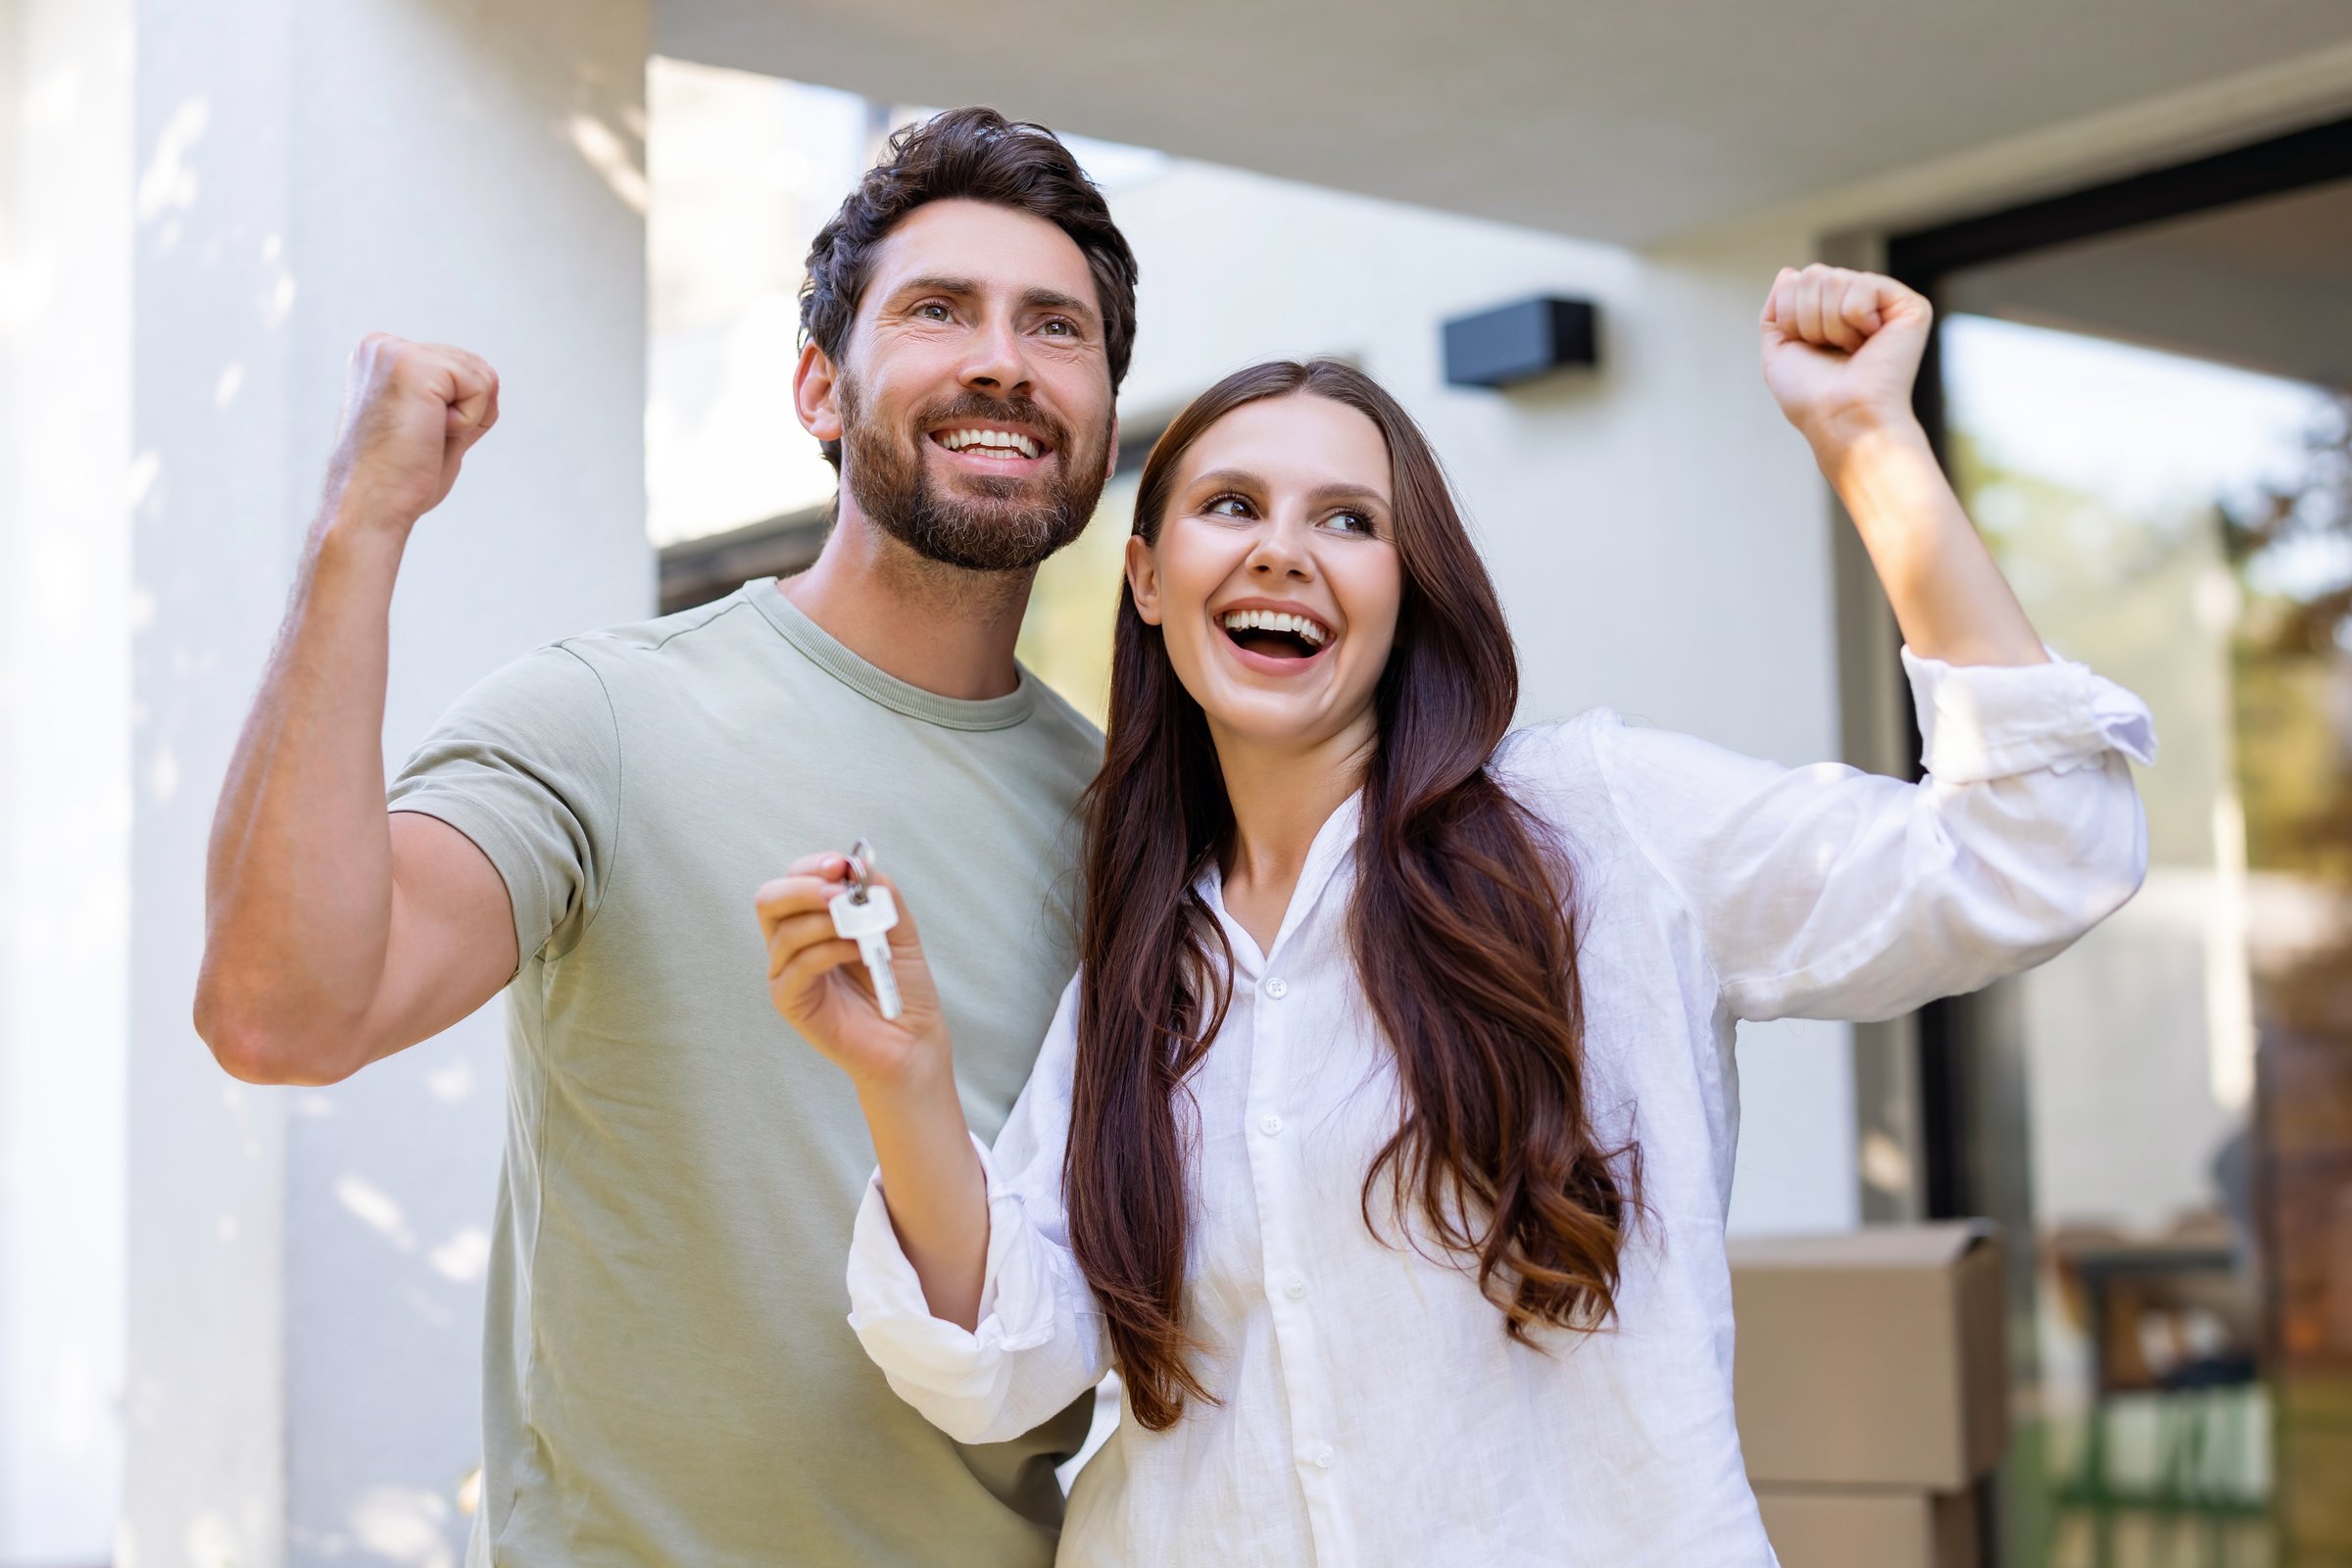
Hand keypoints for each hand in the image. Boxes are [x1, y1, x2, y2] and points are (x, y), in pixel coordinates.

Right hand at [320, 334, 500, 534]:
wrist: (371, 506)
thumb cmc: (400, 478)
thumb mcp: (428, 424)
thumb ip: (452, 397)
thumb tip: (490, 380)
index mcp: (382, 356)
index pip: (458, 369)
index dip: (459, 412)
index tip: (416, 435)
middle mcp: (382, 345)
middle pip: (475, 367)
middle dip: (466, 413)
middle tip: (421, 440)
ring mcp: (395, 351)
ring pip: (483, 376)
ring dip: (467, 419)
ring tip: (422, 436)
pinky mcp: (413, 364)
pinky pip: (481, 387)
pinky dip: (468, 421)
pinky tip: (428, 433)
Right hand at [756, 853, 951, 1096]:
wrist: (911, 1038)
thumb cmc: (901, 986)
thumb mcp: (898, 929)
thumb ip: (881, 897)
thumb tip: (860, 866)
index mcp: (812, 921)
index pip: (793, 880)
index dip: (812, 867)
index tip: (841, 866)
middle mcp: (792, 943)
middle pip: (769, 899)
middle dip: (804, 888)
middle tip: (839, 894)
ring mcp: (787, 972)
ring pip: (785, 931)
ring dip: (826, 922)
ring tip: (861, 930)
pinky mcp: (790, 1000)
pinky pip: (798, 965)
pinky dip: (828, 951)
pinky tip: (857, 953)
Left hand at [1759, 266, 1930, 449]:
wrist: (1841, 417)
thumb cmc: (1811, 396)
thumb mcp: (1779, 350)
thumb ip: (1777, 309)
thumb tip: (1788, 272)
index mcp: (1830, 314)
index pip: (1796, 281)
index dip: (1789, 316)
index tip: (1807, 348)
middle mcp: (1859, 304)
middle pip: (1813, 274)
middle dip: (1807, 318)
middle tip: (1829, 351)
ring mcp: (1885, 303)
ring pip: (1835, 278)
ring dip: (1829, 324)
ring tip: (1850, 350)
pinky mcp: (1910, 305)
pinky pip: (1862, 285)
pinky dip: (1854, 318)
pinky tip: (1870, 341)